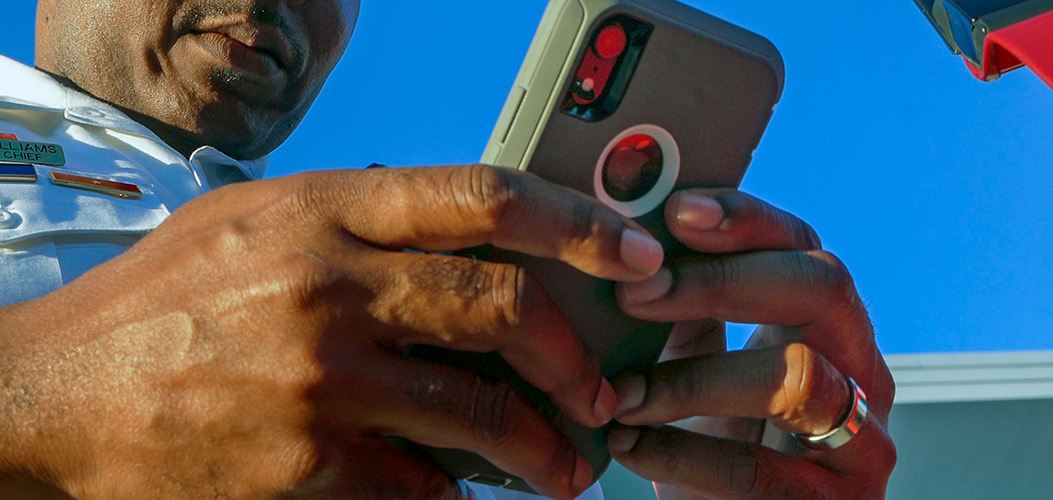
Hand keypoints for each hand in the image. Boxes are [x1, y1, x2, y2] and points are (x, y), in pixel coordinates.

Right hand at [0, 166, 663, 499]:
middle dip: (577, 357)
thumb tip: (475, 235)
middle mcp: (330, 284)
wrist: (52, 400)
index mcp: (324, 209)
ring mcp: (319, 378)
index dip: (580, 223)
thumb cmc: (161, 302)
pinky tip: (467, 493)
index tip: (635, 256)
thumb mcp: (252, 220)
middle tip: (602, 391)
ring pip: (482, 411)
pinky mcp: (305, 465)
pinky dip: (460, 493)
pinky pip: (423, 485)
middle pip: (507, 305)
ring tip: (569, 468)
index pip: (484, 197)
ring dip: (546, 448)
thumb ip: (357, 217)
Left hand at [606, 189, 896, 498]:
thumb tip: (628, 234)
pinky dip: (684, 453)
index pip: (801, 245)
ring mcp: (866, 441)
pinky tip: (630, 445)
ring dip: (696, 381)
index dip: (744, 219)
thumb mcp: (692, 364)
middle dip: (722, 280)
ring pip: (801, 378)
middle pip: (821, 287)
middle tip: (636, 294)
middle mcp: (863, 371)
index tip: (674, 211)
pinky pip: (763, 470)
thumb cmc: (704, 450)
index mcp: (827, 323)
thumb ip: (678, 307)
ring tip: (626, 395)